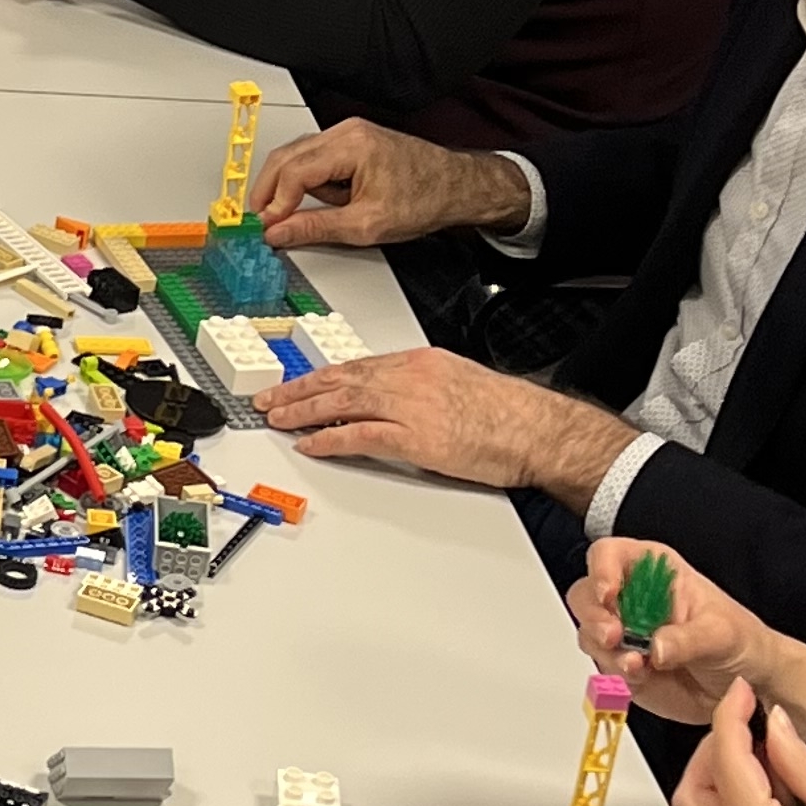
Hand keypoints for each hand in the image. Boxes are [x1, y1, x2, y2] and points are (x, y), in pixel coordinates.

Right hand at [248, 114, 531, 251]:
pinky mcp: (352, 142)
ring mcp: (349, 134)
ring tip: (298, 214)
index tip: (268, 225)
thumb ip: (316, 227)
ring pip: (297, 157)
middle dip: (270, 191)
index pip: (294, 171)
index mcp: (351, 146)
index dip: (275, 202)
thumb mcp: (367, 225)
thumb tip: (280, 231)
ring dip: (290, 187)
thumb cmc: (425, 198)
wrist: (457, 187)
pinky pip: (315, 159)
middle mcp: (347, 132)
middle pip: (287, 157)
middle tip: (262, 219)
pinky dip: (308, 181)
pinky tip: (321, 201)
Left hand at [254, 348, 630, 504]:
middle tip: (270, 399)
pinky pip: (360, 436)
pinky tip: (311, 443)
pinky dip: (330, 439)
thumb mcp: (456, 382)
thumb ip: (420, 387)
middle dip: (299, 389)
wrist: (536, 430)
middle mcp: (409, 377)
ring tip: (278, 419)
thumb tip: (390, 402)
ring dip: (304, 411)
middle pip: (340, 378)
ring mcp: (410, 406)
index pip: (357, 365)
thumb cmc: (506, 412)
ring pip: (342, 402)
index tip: (298, 383)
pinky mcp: (415, 438)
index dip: (320, 376)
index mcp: (419, 362)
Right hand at [569, 540, 805, 735]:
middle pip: (587, 595)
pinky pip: (602, 668)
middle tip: (613, 637)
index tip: (609, 593)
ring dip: (607, 653)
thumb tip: (657, 646)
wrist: (746, 683)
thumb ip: (688, 639)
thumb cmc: (740, 642)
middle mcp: (631, 599)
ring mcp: (623, 634)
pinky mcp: (621, 665)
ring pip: (589, 635)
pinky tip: (642, 677)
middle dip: (594, 618)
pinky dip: (616, 675)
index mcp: (654, 572)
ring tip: (638, 666)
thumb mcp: (721, 633)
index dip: (602, 570)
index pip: (610, 555)